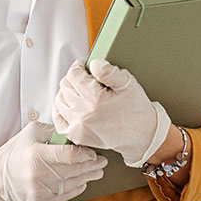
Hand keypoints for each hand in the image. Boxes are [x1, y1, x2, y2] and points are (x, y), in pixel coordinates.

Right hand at [0, 121, 106, 200]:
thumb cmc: (14, 153)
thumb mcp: (31, 132)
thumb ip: (54, 131)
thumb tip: (74, 135)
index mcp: (37, 154)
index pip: (70, 155)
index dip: (86, 154)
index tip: (93, 152)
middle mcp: (40, 174)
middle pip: (76, 170)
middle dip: (92, 165)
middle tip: (102, 161)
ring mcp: (41, 190)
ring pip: (74, 183)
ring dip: (88, 177)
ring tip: (96, 171)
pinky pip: (67, 195)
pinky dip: (78, 187)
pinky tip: (83, 181)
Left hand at [52, 59, 170, 167]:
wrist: (142, 135)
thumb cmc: (135, 107)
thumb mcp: (128, 84)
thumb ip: (109, 71)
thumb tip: (92, 64)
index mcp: (95, 99)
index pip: (73, 74)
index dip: (78, 67)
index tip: (85, 67)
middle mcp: (84, 113)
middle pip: (65, 86)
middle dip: (74, 79)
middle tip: (86, 79)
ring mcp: (79, 126)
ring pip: (60, 100)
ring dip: (67, 92)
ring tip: (81, 91)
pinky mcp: (77, 136)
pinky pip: (58, 119)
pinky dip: (60, 109)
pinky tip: (69, 104)